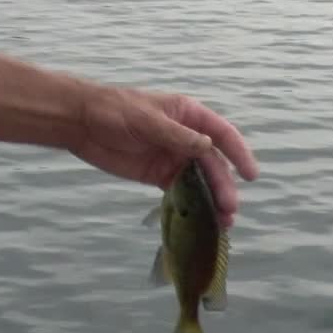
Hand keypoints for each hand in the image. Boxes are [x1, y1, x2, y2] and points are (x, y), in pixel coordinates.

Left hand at [70, 86, 258, 227]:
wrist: (81, 123)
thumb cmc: (114, 110)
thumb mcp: (147, 120)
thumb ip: (178, 136)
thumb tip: (208, 148)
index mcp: (190, 116)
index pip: (223, 135)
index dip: (239, 154)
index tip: (251, 175)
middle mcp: (187, 137)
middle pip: (213, 164)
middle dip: (224, 186)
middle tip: (229, 210)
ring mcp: (174, 157)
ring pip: (201, 181)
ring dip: (212, 200)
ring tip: (222, 223)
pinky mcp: (159, 175)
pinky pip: (182, 192)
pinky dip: (192, 206)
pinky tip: (202, 220)